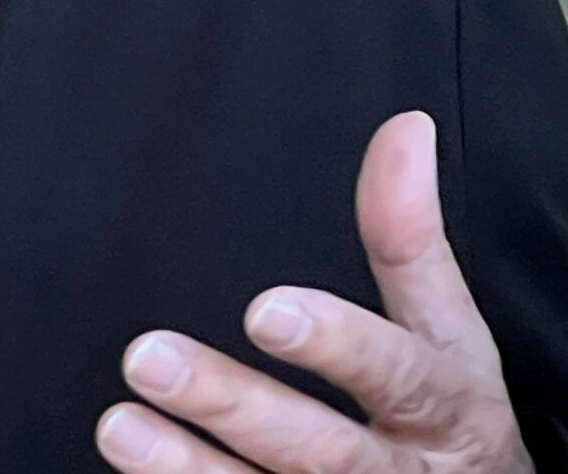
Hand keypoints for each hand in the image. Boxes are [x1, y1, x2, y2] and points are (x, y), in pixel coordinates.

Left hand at [95, 112, 530, 473]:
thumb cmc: (449, 421)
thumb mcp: (449, 333)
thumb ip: (411, 239)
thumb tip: (404, 128)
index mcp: (446, 408)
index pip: (396, 372)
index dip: (337, 344)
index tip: (266, 309)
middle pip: (320, 450)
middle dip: (235, 405)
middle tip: (150, 356)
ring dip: (188, 469)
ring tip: (118, 426)